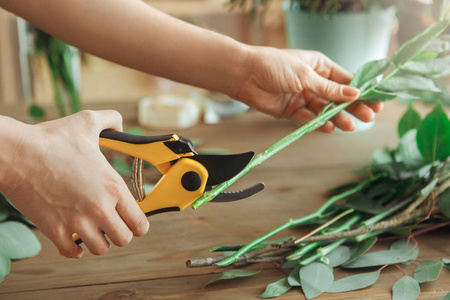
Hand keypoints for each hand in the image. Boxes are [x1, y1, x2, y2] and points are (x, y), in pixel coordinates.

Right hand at [1, 110, 148, 257]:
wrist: (17, 153)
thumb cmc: (51, 139)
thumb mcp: (87, 122)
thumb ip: (110, 120)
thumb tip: (120, 124)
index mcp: (113, 187)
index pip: (140, 222)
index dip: (139, 223)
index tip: (132, 219)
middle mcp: (99, 208)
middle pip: (124, 239)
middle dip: (120, 233)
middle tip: (112, 224)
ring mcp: (76, 222)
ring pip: (101, 249)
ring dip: (99, 242)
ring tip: (95, 231)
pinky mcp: (54, 230)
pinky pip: (73, 253)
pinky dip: (76, 250)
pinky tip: (75, 240)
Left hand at [237, 47, 382, 131]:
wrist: (245, 75)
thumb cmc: (274, 66)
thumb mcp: (305, 75)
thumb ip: (329, 88)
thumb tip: (354, 93)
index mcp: (319, 66)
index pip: (345, 80)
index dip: (361, 91)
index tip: (376, 102)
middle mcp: (313, 82)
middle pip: (337, 97)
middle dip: (352, 107)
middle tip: (367, 117)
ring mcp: (302, 96)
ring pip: (324, 110)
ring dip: (337, 118)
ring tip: (349, 126)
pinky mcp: (291, 110)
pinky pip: (308, 118)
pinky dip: (318, 123)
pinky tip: (328, 128)